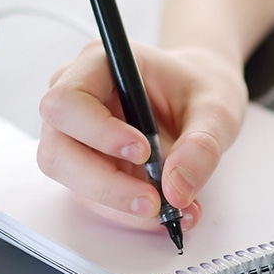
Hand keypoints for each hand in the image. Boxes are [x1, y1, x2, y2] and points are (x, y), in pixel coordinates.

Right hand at [37, 41, 247, 232]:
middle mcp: (75, 98)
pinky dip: (124, 210)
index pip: (69, 100)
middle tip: (154, 199)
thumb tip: (176, 189)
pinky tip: (161, 209)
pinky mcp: (83, 165)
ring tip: (168, 208)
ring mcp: (73, 134)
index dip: (98, 131)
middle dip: (104, 183)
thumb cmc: (198, 90)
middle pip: (57, 148)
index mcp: (98, 64)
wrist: (198, 102)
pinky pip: (89, 196)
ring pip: (68, 178)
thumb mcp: (216, 109)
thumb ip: (202, 145)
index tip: (143, 151)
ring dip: (114, 202)